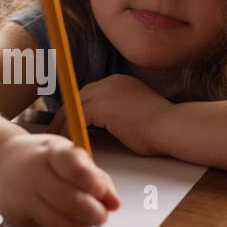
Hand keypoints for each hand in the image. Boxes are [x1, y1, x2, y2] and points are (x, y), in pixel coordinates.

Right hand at [0, 132, 120, 226]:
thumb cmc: (40, 158)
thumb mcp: (66, 153)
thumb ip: (94, 176)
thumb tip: (115, 203)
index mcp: (48, 153)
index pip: (74, 168)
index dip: (93, 183)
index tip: (102, 191)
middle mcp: (32, 176)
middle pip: (69, 201)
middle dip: (93, 212)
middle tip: (102, 213)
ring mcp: (23, 201)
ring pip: (59, 223)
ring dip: (82, 226)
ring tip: (88, 220)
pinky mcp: (20, 221)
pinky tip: (71, 223)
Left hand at [49, 74, 171, 155]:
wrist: (171, 127)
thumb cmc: (161, 129)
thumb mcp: (135, 117)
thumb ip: (117, 116)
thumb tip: (104, 128)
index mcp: (120, 82)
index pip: (90, 93)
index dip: (77, 108)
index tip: (69, 121)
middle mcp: (110, 82)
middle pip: (77, 97)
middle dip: (64, 114)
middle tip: (54, 130)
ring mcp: (105, 91)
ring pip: (73, 106)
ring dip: (63, 124)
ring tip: (56, 139)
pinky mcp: (101, 105)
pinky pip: (77, 118)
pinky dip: (70, 130)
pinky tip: (69, 144)